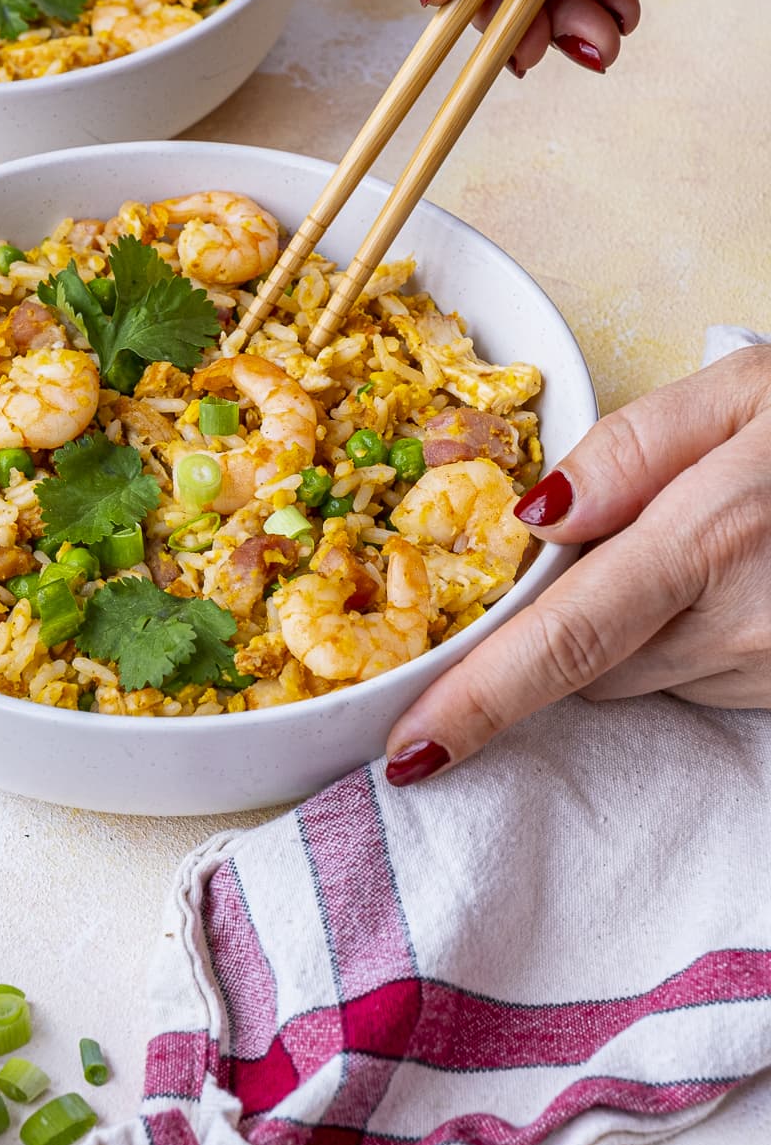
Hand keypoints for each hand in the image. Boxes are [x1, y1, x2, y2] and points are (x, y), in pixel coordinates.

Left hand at [383, 344, 770, 784]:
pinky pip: (692, 676)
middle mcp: (737, 629)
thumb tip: (532, 517)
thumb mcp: (746, 393)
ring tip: (693, 542)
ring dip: (624, 625)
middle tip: (601, 535)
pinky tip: (732, 574)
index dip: (479, 703)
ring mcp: (768, 672)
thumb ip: (631, 449)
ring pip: (635, 674)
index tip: (409, 751)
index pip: (562, 645)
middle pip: (582, 664)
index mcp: (706, 544)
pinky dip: (679, 635)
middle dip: (557, 619)